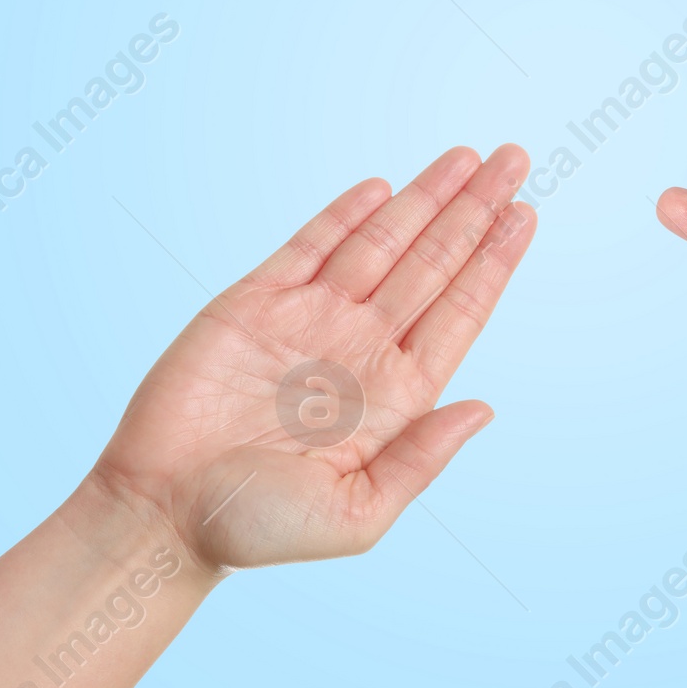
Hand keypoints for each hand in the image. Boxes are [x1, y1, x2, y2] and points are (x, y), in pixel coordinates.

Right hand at [92, 145, 535, 571]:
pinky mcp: (253, 304)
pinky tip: (384, 188)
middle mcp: (361, 347)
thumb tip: (484, 409)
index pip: (459, 310)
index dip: (493, 261)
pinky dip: (345, 215)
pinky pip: (309, 246)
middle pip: (431, 262)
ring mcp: (309, 320)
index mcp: (395, 394)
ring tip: (469, 159)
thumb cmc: (258, 528)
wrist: (161, 517)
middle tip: (515, 160)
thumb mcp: (359, 513)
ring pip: (381, 243)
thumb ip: (421, 458)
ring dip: (424, 199)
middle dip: (473, 210)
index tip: (525, 215)